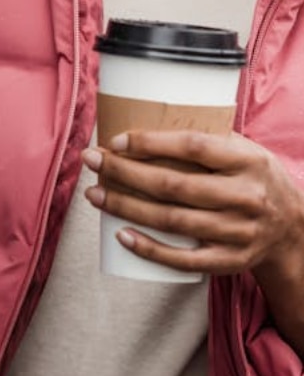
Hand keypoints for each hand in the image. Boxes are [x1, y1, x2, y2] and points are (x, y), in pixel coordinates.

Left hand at [84, 130, 303, 351]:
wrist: (293, 228)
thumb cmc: (254, 179)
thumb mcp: (244, 150)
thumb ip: (205, 137)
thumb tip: (142, 115)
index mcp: (248, 161)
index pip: (194, 147)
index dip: (150, 143)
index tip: (116, 139)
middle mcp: (246, 197)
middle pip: (174, 185)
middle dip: (124, 173)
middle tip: (92, 161)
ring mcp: (239, 232)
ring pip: (172, 221)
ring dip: (126, 208)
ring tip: (94, 194)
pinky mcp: (230, 260)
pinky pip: (184, 260)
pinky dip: (150, 249)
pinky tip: (121, 235)